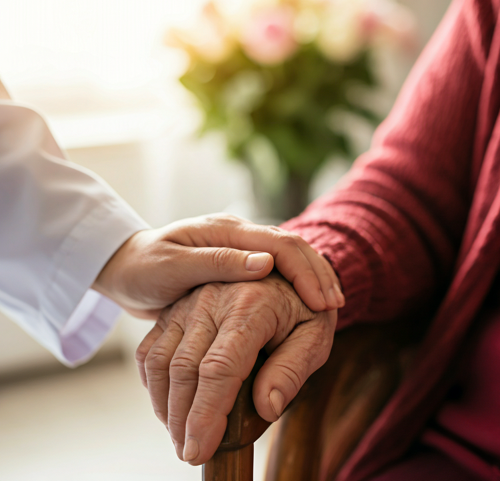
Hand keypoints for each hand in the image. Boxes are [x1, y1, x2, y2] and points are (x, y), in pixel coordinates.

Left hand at [93, 214, 343, 316]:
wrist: (126, 269)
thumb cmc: (143, 268)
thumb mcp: (172, 266)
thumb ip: (216, 262)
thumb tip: (266, 264)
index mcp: (226, 230)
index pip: (279, 243)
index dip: (305, 270)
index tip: (322, 301)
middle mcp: (239, 236)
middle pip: (292, 247)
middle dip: (317, 274)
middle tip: (336, 305)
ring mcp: (239, 251)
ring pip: (288, 259)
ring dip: (310, 279)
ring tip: (331, 306)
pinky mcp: (236, 268)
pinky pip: (276, 272)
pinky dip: (295, 286)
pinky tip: (304, 304)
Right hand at [135, 274, 337, 464]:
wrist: (280, 273)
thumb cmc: (301, 308)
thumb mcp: (314, 334)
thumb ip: (293, 369)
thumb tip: (267, 408)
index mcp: (251, 306)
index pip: (220, 368)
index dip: (206, 414)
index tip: (199, 451)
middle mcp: (213, 300)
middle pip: (185, 369)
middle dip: (182, 420)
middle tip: (190, 453)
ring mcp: (189, 302)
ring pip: (161, 361)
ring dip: (164, 405)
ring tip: (179, 435)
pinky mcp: (175, 309)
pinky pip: (151, 349)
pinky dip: (152, 382)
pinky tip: (167, 404)